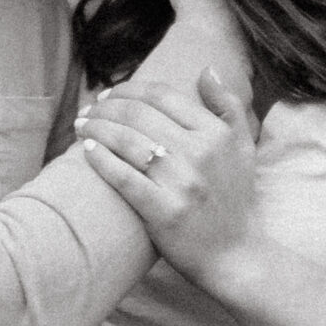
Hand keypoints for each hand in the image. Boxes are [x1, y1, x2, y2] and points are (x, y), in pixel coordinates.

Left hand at [75, 68, 256, 288]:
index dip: (129, 89)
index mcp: (216, 134)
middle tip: (89, 110)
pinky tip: (87, 151)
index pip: (163, 96)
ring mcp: (180, 183)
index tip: (110, 94)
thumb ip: (228, 106)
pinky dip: (100, 160)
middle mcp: (199, 153)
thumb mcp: (243, 147)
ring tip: (81, 126)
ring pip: (125, 141)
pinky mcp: (162, 211)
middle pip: (138, 115)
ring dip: (95, 128)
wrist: (235, 256)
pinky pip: (122, 177)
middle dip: (105, 107)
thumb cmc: (235, 199)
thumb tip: (206, 70)